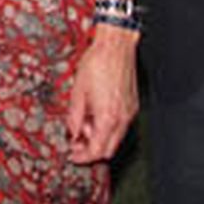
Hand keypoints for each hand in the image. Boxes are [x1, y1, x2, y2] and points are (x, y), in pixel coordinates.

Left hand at [65, 26, 138, 163]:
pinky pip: (120, 125)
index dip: (83, 157)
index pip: (97, 150)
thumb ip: (74, 116)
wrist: (116, 46)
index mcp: (108, 117)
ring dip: (99, 137)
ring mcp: (130, 112)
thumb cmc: (97, 63)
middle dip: (91, 150)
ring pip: (115, 138)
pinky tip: (95, 113)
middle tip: (75, 142)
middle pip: (108, 149)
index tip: (73, 155)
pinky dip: (107, 126)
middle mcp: (123, 118)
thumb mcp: (77, 90)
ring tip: (83, 122)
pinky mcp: (132, 105)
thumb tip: (71, 132)